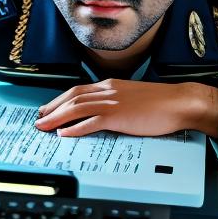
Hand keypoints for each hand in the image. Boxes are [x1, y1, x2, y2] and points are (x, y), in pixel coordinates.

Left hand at [34, 79, 217, 138]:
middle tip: (39, 119)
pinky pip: (91, 122)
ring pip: (77, 108)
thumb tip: (101, 114)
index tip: (49, 108)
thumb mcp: (132, 97)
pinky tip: (65, 134)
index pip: (78, 90)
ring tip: (44, 127)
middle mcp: (108, 90)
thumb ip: (115, 101)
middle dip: (53, 108)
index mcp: (111, 85)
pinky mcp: (118, 115)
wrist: (178, 102)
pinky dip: (75, 128)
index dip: (60, 99)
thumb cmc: (160, 102)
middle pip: (72, 96)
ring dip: (57, 118)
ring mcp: (112, 102)